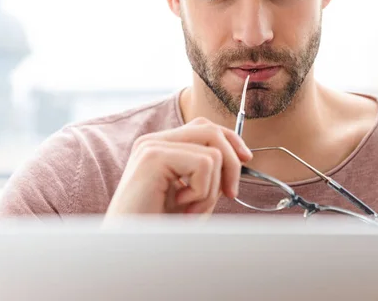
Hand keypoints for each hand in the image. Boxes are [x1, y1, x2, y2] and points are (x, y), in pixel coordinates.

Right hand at [104, 117, 252, 216]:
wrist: (131, 251)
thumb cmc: (160, 227)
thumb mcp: (193, 194)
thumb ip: (210, 173)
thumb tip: (239, 156)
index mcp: (161, 147)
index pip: (203, 126)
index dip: (230, 139)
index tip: (247, 160)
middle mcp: (154, 141)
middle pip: (210, 130)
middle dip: (231, 163)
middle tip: (229, 194)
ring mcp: (152, 146)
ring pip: (212, 151)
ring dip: (211, 188)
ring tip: (192, 209)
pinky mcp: (154, 156)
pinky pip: (204, 163)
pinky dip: (202, 191)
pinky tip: (181, 206)